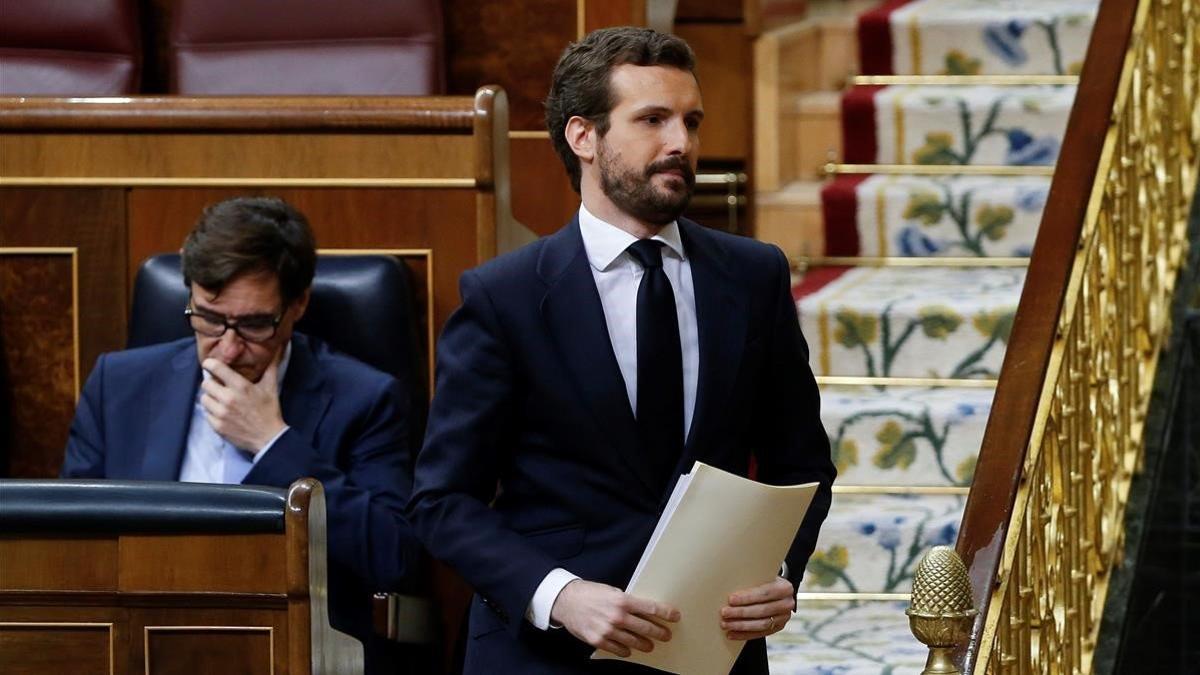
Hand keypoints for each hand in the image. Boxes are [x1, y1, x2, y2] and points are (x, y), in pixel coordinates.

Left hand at [200, 358, 285, 451]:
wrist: (268, 438)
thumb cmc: (269, 411)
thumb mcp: (271, 387)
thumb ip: (271, 367)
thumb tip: (278, 349)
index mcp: (241, 387)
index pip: (216, 368)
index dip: (210, 364)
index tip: (210, 364)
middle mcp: (228, 399)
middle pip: (206, 383)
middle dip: (211, 383)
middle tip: (219, 386)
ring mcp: (221, 413)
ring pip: (204, 398)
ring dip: (210, 398)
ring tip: (220, 400)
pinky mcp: (217, 426)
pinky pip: (206, 413)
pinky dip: (212, 412)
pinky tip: (222, 413)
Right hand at [550, 579, 679, 656]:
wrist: (566, 601)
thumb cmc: (589, 593)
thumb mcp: (611, 591)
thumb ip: (627, 601)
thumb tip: (644, 610)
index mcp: (622, 600)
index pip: (651, 607)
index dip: (666, 613)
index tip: (675, 616)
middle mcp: (617, 616)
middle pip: (646, 627)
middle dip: (659, 632)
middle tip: (666, 635)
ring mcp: (608, 630)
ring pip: (634, 641)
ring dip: (645, 644)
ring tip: (650, 645)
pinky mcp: (599, 640)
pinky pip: (618, 649)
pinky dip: (626, 650)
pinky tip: (629, 649)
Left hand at [720, 576, 794, 639]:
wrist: (778, 591)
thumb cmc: (764, 581)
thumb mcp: (762, 576)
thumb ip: (751, 580)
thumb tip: (729, 584)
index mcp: (785, 588)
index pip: (764, 593)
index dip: (747, 597)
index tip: (731, 599)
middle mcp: (787, 604)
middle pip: (762, 610)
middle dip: (741, 612)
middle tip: (724, 613)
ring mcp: (784, 618)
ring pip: (761, 624)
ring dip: (741, 625)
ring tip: (726, 624)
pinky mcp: (778, 628)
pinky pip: (760, 634)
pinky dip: (744, 634)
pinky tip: (732, 634)